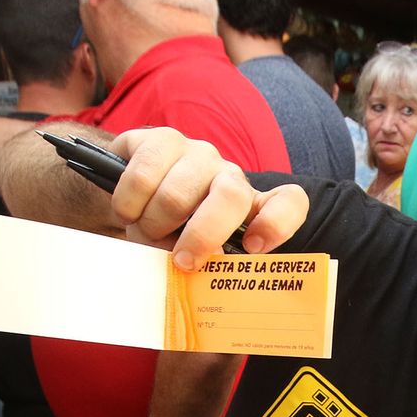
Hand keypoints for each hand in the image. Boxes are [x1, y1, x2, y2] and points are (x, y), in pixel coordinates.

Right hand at [107, 128, 308, 266]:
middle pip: (231, 196)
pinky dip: (129, 204)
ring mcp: (196, 153)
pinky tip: (128, 211)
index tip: (254, 248)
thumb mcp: (189, 255)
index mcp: (247, 208)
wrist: (127, 200)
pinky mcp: (159, 139)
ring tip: (145, 231)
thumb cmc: (167, 235)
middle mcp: (228, 175)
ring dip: (154, 223)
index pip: (289, 202)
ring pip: (178, 193)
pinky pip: (143, 175)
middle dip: (203, 235)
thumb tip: (205, 277)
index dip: (277, 223)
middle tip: (181, 261)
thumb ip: (204, 266)